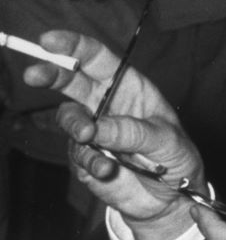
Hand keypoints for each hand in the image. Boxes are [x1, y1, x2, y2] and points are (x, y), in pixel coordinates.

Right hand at [23, 31, 204, 239]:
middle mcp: (106, 105)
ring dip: (77, 126)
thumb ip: (133, 132)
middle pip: (72, 82)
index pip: (99, 59)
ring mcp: (93, 131)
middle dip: (51, 74)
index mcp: (130, 88)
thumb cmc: (176, 157)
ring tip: (90, 137)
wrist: (172, 198)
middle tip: (35, 75)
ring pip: (70, 119)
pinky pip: (78, 154)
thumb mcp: (167, 141)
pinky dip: (91, 161)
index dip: (74, 47)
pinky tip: (108, 169)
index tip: (49, 41)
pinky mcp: (85, 158)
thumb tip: (96, 127)